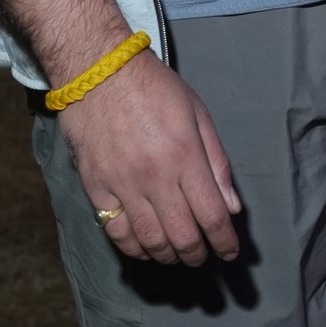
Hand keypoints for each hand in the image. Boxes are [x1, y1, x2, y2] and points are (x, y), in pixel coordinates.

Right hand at [60, 52, 241, 266]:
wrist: (96, 69)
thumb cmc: (153, 87)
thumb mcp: (197, 114)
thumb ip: (217, 163)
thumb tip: (231, 207)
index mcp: (184, 156)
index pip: (212, 216)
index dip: (225, 242)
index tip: (230, 252)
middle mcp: (154, 176)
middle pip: (182, 236)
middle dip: (198, 255)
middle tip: (203, 257)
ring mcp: (121, 184)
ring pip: (149, 241)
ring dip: (168, 256)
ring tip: (177, 254)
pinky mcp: (95, 187)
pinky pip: (116, 231)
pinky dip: (134, 248)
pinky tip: (145, 247)